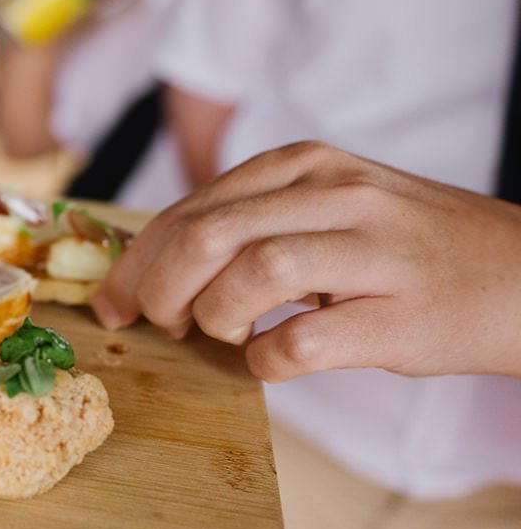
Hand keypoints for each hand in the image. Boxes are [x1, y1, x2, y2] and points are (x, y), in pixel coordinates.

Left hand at [94, 141, 520, 380]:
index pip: (192, 207)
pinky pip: (300, 342)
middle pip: (206, 237)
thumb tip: (160, 263)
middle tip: (155, 324)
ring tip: (222, 334)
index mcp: (309, 166)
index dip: (136, 260)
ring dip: (213, 317)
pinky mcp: (398, 317)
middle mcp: (338, 196)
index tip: (114, 300)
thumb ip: (255, 219)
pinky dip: (265, 360)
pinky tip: (271, 362)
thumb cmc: (414, 251)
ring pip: (249, 275)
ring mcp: (373, 254)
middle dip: (157, 290)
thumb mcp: (334, 206)